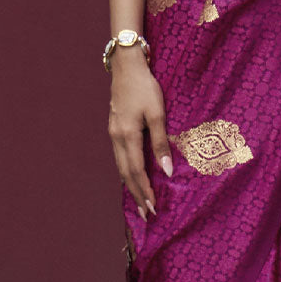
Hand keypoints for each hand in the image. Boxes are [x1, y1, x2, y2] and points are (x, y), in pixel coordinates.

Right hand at [108, 50, 171, 217]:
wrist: (127, 67)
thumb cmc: (145, 87)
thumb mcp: (157, 113)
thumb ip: (161, 142)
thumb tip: (167, 170)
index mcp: (127, 136)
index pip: (136, 171)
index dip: (145, 191)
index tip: (153, 208)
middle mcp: (117, 138)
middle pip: (126, 174)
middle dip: (137, 195)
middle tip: (146, 214)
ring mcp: (113, 133)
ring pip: (121, 167)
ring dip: (131, 185)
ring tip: (140, 201)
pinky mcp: (115, 129)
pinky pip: (120, 157)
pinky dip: (127, 171)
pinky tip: (132, 177)